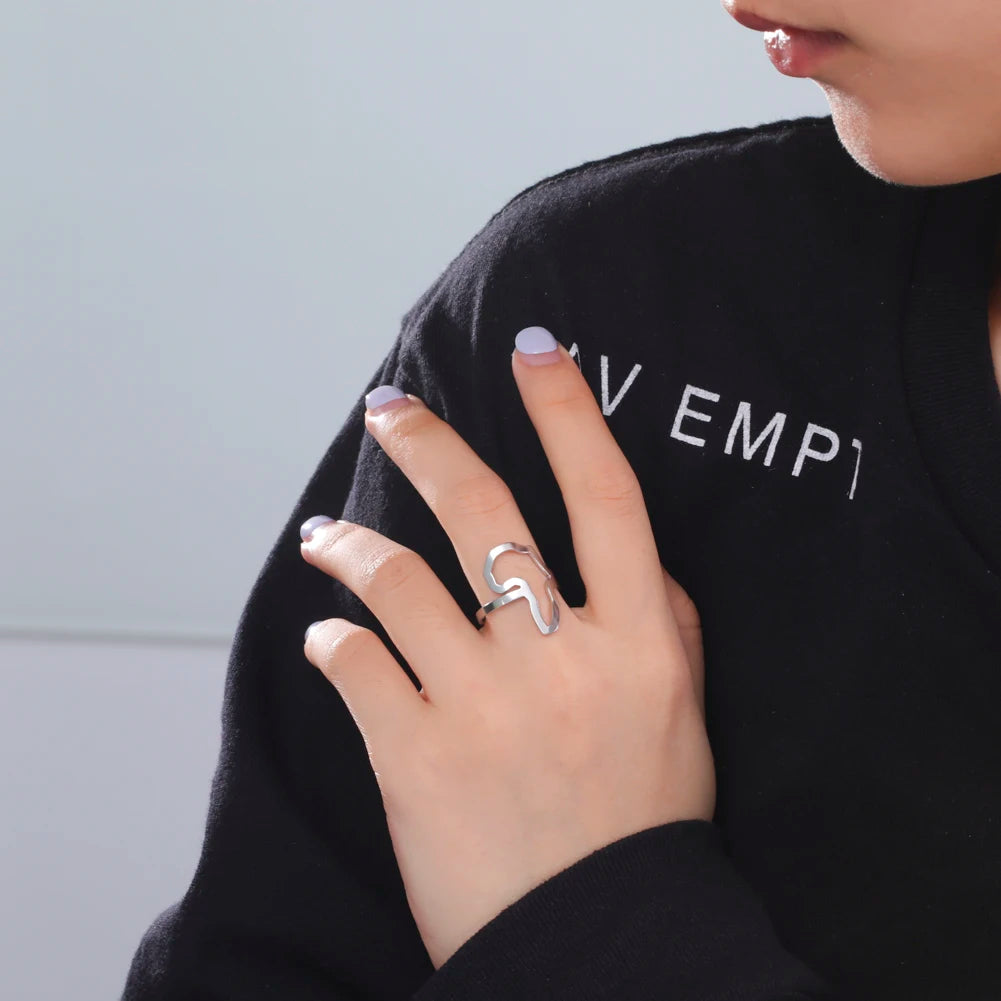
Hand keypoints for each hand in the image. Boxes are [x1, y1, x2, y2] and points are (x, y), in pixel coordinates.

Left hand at [299, 329, 714, 970]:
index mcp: (638, 642)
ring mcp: (481, 707)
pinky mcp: (413, 759)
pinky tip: (329, 641)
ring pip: (393, 581)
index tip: (532, 352)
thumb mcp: (681, 713)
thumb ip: (662, 620)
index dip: (569, 412)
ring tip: (321, 537)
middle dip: (426, 443)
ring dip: (345, 545)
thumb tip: (622, 548)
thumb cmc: (639, 822)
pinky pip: (352, 666)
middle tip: (387, 409)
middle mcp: (560, 660)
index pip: (605, 496)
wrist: (594, 942)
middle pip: (484, 514)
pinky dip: (330, 642)